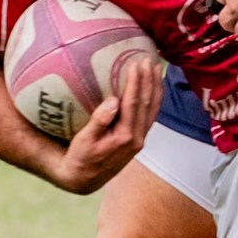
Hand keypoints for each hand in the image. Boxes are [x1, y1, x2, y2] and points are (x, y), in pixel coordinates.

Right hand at [49, 56, 163, 193]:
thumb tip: (113, 101)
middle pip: (148, 103)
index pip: (134, 103)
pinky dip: (155, 98)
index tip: (136, 63)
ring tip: (157, 68)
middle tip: (150, 58)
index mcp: (125, 136)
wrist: (85, 179)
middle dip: (150, 79)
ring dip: (156, 87)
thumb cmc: (80, 157)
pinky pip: (151, 115)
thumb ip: (99, 121)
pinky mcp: (138, 139)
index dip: (136, 82)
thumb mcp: (84, 140)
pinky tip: (154, 87)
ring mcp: (140, 139)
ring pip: (153, 108)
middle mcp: (137, 138)